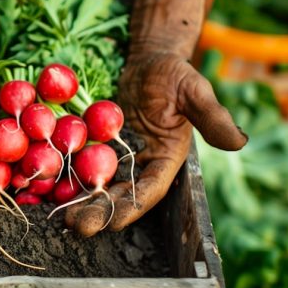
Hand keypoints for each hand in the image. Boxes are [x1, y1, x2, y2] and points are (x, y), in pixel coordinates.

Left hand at [67, 52, 247, 234]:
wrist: (146, 61)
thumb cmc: (174, 74)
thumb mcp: (195, 90)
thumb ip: (212, 116)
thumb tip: (239, 141)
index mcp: (166, 161)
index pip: (149, 190)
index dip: (132, 207)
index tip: (114, 222)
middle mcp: (140, 166)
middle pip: (118, 195)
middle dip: (99, 212)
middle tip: (76, 225)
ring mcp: (116, 159)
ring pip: (96, 186)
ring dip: (80, 202)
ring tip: (61, 217)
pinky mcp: (95, 148)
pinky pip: (79, 165)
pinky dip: (65, 178)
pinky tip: (48, 190)